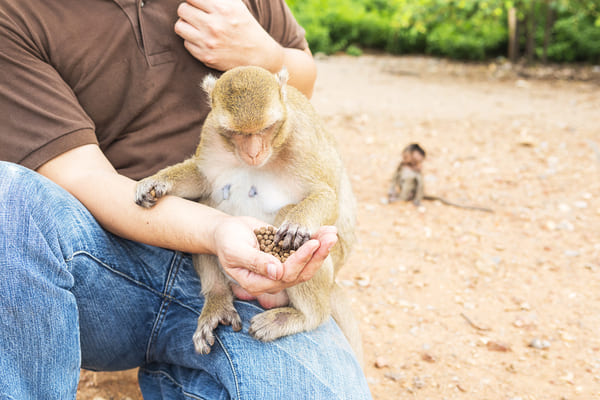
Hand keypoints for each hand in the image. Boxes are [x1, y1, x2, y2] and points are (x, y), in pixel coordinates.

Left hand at [175, 0, 282, 71]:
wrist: (260, 56)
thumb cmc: (246, 27)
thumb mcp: (236, 5)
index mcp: (222, 8)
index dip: (194, 1)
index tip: (199, 5)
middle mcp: (214, 25)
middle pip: (182, 9)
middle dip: (189, 11)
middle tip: (198, 16)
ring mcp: (208, 42)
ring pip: (179, 26)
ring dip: (186, 26)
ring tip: (197, 28)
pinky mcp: (205, 57)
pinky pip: (186, 43)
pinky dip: (192, 42)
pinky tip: (204, 41)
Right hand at [213, 216, 337, 297]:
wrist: (226, 232)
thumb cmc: (227, 242)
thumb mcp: (236, 250)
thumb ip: (255, 262)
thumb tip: (277, 272)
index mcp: (259, 283)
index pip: (286, 275)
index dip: (301, 259)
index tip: (313, 243)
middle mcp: (273, 280)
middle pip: (302, 272)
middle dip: (318, 255)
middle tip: (330, 237)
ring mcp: (282, 269)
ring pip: (307, 264)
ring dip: (321, 248)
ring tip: (332, 232)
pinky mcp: (287, 258)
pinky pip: (305, 253)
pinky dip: (316, 242)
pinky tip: (326, 230)